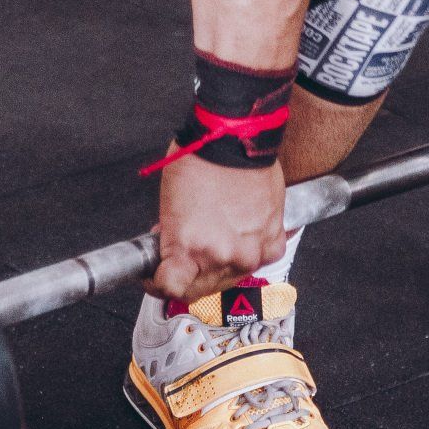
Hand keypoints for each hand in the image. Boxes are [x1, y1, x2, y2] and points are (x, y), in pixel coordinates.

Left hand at [146, 153, 288, 300]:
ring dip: (220, 264)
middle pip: (201, 289)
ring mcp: (251, 252)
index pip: (170, 289)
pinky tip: (240, 233)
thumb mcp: (169, 205)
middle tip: (185, 253)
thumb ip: (173, 239)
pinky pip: (260, 259)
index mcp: (189, 249)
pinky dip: (250, 250)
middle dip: (188, 275)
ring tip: (214, 237)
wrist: (235, 138)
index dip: (157, 283)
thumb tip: (174, 252)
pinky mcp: (273, 241)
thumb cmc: (200, 160)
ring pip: (231, 276)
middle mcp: (222, 257)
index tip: (156, 275)